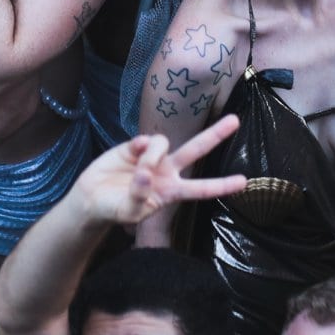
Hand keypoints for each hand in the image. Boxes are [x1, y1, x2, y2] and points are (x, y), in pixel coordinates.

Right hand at [70, 114, 246, 229]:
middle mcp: (166, 171)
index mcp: (171, 192)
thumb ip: (139, 197)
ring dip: (152, 155)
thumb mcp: (129, 213)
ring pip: (164, 142)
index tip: (244, 182)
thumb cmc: (114, 209)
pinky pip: (144, 140)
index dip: (222, 185)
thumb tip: (145, 174)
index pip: (201, 189)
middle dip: (215, 135)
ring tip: (138, 171)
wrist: (90, 198)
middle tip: (235, 121)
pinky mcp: (134, 146)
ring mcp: (152, 157)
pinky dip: (140, 147)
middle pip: (195, 150)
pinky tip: (133, 153)